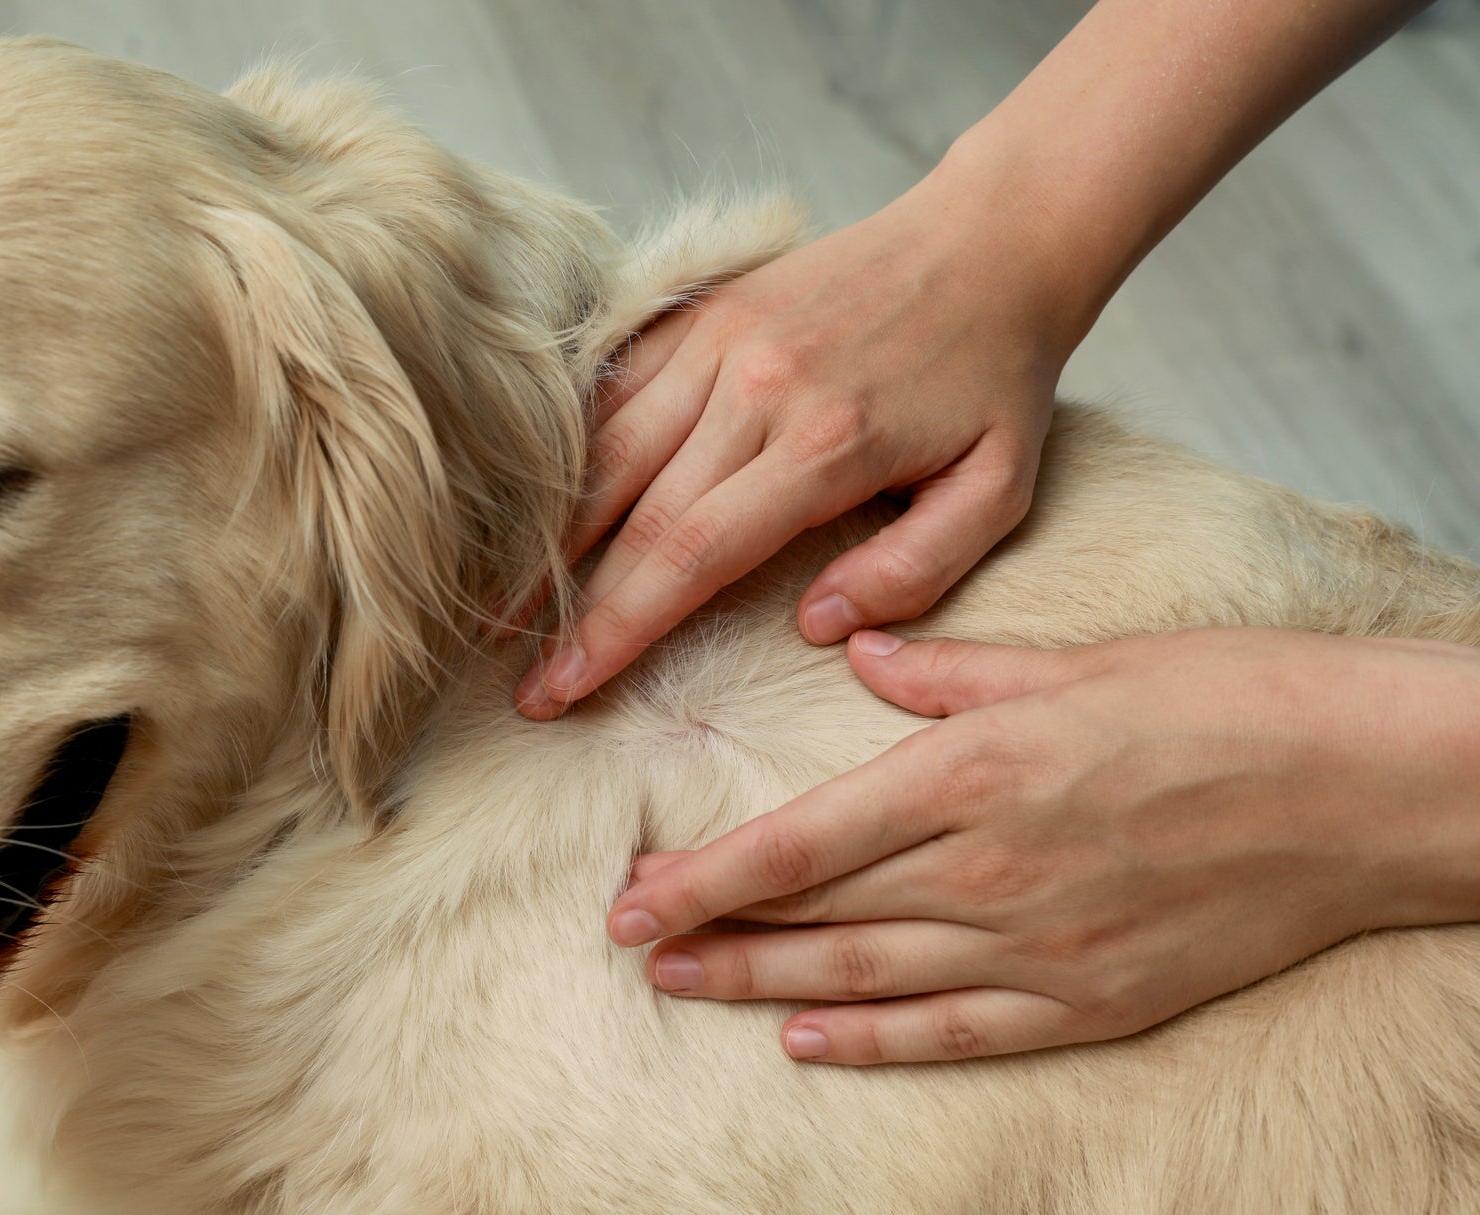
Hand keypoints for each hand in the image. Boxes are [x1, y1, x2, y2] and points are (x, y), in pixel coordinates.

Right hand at [515, 159, 1082, 720]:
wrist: (992, 239)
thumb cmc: (998, 378)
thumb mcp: (999, 490)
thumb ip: (914, 570)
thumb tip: (818, 627)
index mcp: (824, 443)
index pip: (691, 554)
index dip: (618, 630)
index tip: (566, 688)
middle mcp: (754, 387)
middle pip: (632, 516)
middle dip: (569, 611)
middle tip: (524, 683)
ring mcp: (719, 341)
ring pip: (606, 453)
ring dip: (549, 539)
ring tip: (503, 609)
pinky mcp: (703, 312)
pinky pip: (615, 391)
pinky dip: (571, 455)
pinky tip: (538, 513)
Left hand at [605, 627, 1479, 1063]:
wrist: (1365, 788)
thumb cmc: (1227, 700)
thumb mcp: (1076, 660)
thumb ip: (948, 672)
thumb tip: (858, 651)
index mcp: (975, 773)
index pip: (801, 840)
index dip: (705, 876)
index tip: (630, 896)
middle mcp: (989, 870)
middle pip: (817, 912)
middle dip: (713, 929)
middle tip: (630, 943)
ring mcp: (1039, 948)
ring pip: (866, 977)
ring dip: (763, 985)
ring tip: (685, 987)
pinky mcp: (1091, 1001)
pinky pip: (957, 1033)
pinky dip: (875, 1040)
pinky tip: (806, 1039)